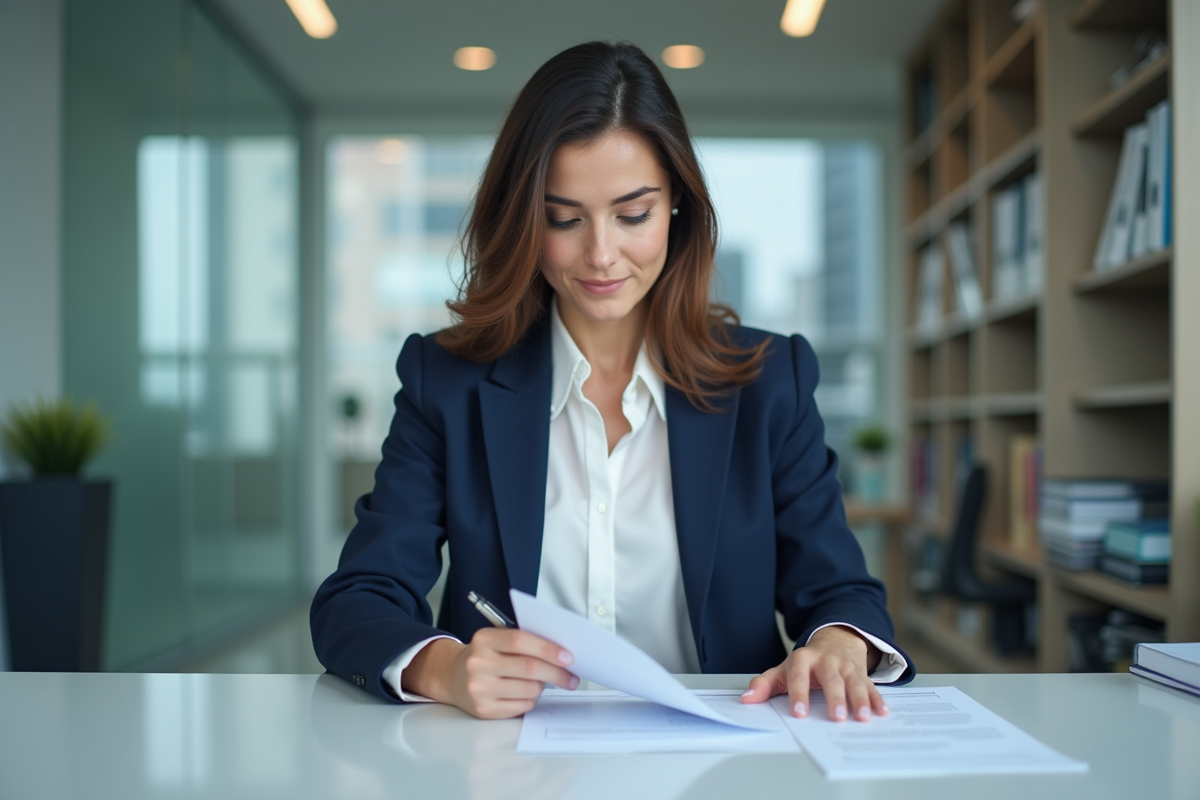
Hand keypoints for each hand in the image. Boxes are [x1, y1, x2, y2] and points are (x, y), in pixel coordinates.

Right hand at [402, 629, 577, 718]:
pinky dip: (531, 699)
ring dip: (542, 687)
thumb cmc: (484, 657)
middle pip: (529, 668)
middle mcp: (478, 663)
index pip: (521, 641)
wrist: (452, 677)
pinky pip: (522, 706)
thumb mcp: (496, 640)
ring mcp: (479, 688)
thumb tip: (561, 653)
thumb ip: (523, 642)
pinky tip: (526, 693)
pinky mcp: (484, 710)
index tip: (567, 656)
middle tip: (572, 677)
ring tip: (541, 682)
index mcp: (484, 640)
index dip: (548, 648)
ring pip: (529, 689)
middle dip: (557, 673)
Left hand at [739, 626, 887, 721]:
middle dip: (835, 699)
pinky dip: (877, 699)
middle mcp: (826, 661)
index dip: (799, 694)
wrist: (835, 640)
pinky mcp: (861, 673)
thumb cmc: (806, 663)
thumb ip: (765, 684)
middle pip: (831, 680)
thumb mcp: (783, 669)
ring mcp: (845, 667)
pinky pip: (871, 686)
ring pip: (854, 683)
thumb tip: (746, 699)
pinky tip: (882, 712)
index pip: (799, 677)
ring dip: (860, 700)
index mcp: (803, 659)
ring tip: (864, 717)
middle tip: (838, 718)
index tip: (799, 714)